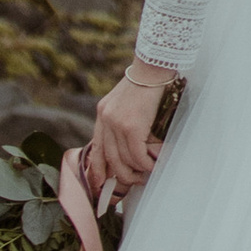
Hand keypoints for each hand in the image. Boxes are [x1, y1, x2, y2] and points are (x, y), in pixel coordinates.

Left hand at [85, 60, 177, 195]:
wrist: (154, 67)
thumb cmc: (147, 81)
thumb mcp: (127, 100)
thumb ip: (123, 118)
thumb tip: (131, 142)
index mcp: (103, 112)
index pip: (96, 146)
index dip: (98, 168)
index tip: (101, 182)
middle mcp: (105, 119)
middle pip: (109, 158)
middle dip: (121, 175)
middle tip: (135, 181)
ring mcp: (116, 123)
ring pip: (125, 159)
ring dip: (138, 170)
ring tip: (148, 172)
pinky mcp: (131, 126)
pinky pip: (137, 155)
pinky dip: (146, 163)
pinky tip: (153, 164)